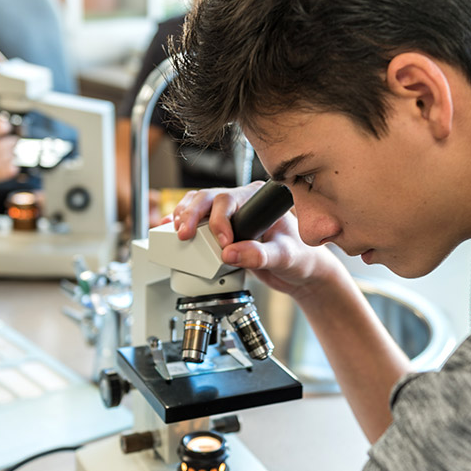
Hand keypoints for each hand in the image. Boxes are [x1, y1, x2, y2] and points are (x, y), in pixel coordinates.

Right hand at [0, 117, 18, 202]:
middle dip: (12, 143)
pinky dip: (12, 168)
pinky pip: (10, 171)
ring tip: (6, 157)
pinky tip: (8, 167)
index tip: (8, 128)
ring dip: (11, 156)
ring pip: (11, 156)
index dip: (7, 126)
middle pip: (10, 141)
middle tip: (10, 145)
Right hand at [171, 182, 340, 298]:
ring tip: (176, 233)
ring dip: (184, 217)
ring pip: (198, 205)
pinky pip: (197, 221)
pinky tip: (169, 230)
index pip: (231, 201)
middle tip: (185, 234)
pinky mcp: (222, 230)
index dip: (220, 221)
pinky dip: (182, 224)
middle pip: (209, 198)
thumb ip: (260, 255)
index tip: (222, 244)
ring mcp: (231, 215)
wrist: (300, 272)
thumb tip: (231, 253)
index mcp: (260, 201)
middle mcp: (244, 203)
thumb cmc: (301, 258)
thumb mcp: (285, 257)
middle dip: (192, 215)